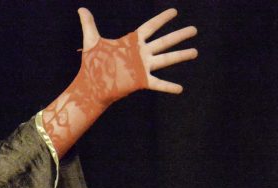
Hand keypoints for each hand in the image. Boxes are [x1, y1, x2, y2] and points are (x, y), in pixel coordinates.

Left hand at [77, 8, 197, 102]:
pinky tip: (180, 89)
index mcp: (132, 42)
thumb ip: (89, 24)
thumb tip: (81, 9)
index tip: (174, 11)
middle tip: (194, 29)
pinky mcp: (141, 81)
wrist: (91, 85)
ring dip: (181, 55)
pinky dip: (168, 86)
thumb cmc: (93, 65)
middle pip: (164, 41)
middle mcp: (141, 53)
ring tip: (195, 52)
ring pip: (166, 59)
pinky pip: (158, 83)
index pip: (150, 27)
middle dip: (179, 35)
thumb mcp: (91, 42)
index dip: (162, 19)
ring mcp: (143, 67)